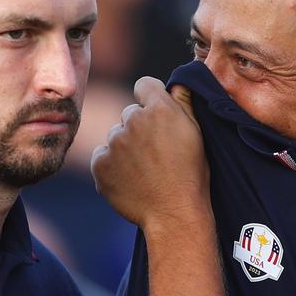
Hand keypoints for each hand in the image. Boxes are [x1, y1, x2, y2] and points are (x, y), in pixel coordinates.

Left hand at [90, 78, 209, 229]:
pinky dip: (111, 166)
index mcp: (159, 109)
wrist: (174, 214)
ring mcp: (114, 142)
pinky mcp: (99, 163)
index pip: (144, 85)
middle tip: (154, 153)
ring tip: (143, 171)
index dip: (149, 99)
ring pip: (115, 136)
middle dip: (138, 128)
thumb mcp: (196, 134)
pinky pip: (102, 156)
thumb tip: (175, 81)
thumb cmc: (191, 175)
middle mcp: (133, 120)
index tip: (154, 116)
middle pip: (129, 114)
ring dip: (124, 148)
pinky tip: (129, 179)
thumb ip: (184, 102)